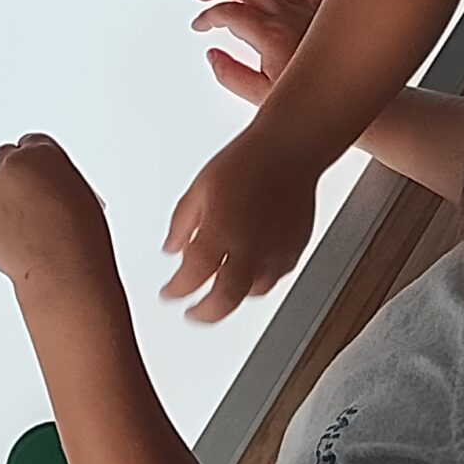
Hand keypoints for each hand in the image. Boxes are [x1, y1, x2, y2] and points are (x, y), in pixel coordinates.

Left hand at [0, 134, 118, 295]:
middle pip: (5, 159)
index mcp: (41, 153)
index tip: (40, 176)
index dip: (37, 165)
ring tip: (18, 218)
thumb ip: (54, 177)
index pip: (32, 145)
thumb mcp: (80, 191)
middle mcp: (11, 166)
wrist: (65, 272)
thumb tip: (42, 183)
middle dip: (16, 177)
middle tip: (31, 202)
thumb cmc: (80, 237)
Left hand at [160, 132, 318, 323]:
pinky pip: (273, 277)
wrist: (289, 149)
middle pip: (224, 302)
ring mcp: (274, 253)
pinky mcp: (294, 250)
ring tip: (220, 293)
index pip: (190, 279)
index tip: (169, 293)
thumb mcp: (199, 189)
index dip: (176, 292)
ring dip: (232, 298)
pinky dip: (257, 282)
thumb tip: (171, 248)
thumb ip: (182, 224)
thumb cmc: (246, 162)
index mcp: (218, 234)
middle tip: (193, 313)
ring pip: (251, 294)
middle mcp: (248, 250)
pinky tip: (248, 273)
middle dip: (204, 314)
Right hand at [190, 0, 326, 104]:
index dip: (209, 16)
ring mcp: (309, 9)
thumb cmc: (318, 101)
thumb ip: (232, 76)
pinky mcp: (327, 10)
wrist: (363, 100)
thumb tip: (214, 57)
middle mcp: (290, 14)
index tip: (201, 24)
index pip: (229, 13)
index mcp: (271, 33)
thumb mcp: (263, 98)